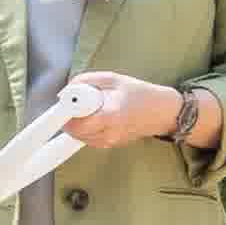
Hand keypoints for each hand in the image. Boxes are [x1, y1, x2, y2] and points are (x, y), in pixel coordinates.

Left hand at [52, 71, 188, 152]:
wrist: (161, 112)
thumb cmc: (140, 94)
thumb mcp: (113, 78)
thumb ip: (86, 81)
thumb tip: (65, 91)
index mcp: (111, 115)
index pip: (77, 122)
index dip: (66, 112)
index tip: (64, 104)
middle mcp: (109, 133)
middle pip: (73, 131)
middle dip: (70, 116)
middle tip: (76, 103)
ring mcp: (109, 142)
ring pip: (78, 137)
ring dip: (77, 123)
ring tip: (91, 109)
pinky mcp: (108, 146)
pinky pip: (86, 139)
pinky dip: (86, 129)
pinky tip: (97, 117)